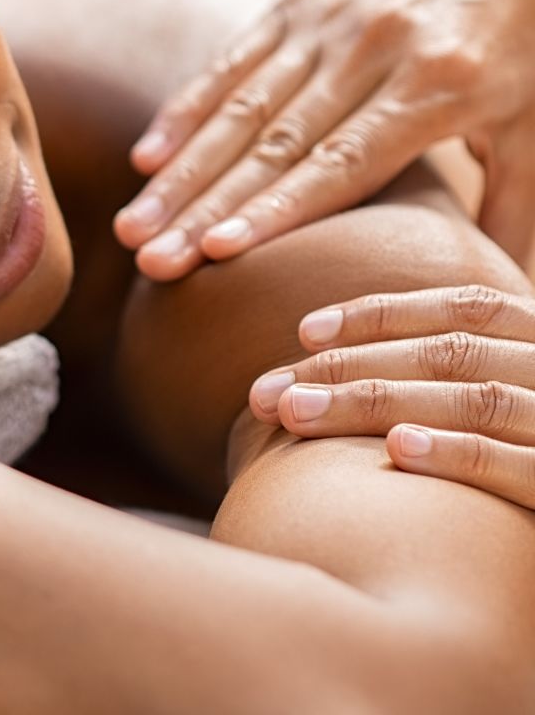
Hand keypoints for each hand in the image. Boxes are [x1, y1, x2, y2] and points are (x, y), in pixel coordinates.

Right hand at [114, 0, 534, 280]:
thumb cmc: (528, 37)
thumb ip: (517, 212)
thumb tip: (512, 303)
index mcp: (436, 88)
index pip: (340, 163)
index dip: (275, 209)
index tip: (215, 252)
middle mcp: (371, 52)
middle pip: (273, 143)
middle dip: (205, 207)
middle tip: (151, 261)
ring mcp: (329, 21)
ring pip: (240, 108)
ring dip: (181, 172)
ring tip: (134, 226)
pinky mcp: (303, 1)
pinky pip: (234, 61)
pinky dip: (188, 110)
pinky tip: (148, 157)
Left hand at [249, 284, 534, 509]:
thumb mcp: (519, 396)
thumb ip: (466, 374)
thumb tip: (358, 370)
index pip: (463, 308)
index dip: (381, 313)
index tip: (304, 331)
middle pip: (449, 353)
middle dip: (350, 365)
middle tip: (267, 389)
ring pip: (475, 399)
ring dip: (377, 402)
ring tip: (297, 414)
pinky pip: (521, 467)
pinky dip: (460, 454)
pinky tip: (396, 452)